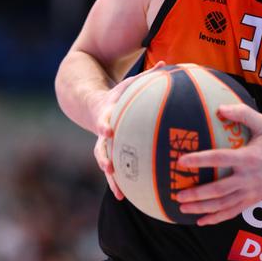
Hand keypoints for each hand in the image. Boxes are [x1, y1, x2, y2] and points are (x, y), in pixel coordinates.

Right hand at [93, 61, 166, 199]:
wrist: (95, 106)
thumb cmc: (120, 95)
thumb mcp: (130, 83)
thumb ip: (147, 76)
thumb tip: (166, 62)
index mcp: (107, 113)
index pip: (103, 119)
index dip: (104, 124)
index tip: (108, 130)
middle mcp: (102, 133)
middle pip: (99, 147)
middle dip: (103, 158)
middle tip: (109, 168)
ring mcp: (104, 146)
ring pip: (105, 164)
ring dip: (111, 179)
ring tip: (119, 193)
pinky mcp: (109, 155)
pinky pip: (114, 171)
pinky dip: (120, 184)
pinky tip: (128, 198)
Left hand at [175, 103, 261, 225]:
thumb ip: (243, 114)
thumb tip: (219, 108)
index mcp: (248, 158)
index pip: (219, 159)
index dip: (199, 160)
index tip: (181, 161)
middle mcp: (248, 178)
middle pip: (218, 190)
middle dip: (197, 193)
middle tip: (177, 193)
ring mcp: (251, 192)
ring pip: (223, 205)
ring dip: (202, 208)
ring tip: (182, 208)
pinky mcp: (253, 200)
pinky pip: (233, 212)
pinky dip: (216, 218)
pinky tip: (202, 221)